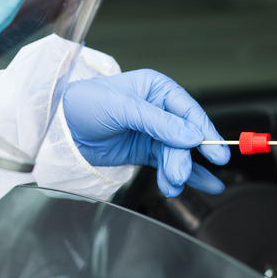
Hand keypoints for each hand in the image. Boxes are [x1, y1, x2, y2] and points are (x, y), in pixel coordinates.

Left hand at [63, 69, 230, 196]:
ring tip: (173, 184)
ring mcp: (152, 132)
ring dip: (177, 171)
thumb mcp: (122, 108)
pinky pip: (165, 165)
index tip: (216, 152)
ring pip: (176, 154)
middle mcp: (159, 110)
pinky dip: (172, 177)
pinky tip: (181, 187)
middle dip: (184, 158)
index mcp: (157, 89)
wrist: (60, 127)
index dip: (205, 132)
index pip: (188, 111)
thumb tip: (192, 135)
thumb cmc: (85, 104)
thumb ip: (158, 122)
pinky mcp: (143, 152)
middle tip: (181, 174)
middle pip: (184, 137)